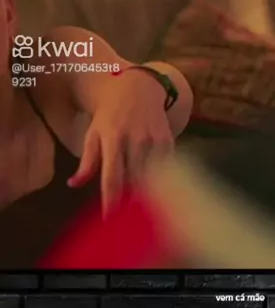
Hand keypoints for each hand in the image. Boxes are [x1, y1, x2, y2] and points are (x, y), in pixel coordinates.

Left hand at [68, 70, 173, 213]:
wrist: (138, 88)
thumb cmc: (111, 114)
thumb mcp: (94, 133)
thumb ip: (87, 161)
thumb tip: (73, 184)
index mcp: (112, 138)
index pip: (112, 177)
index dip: (111, 202)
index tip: (109, 219)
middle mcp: (135, 139)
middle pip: (134, 181)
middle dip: (128, 200)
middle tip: (123, 214)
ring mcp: (154, 139)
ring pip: (151, 177)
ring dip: (143, 192)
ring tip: (137, 203)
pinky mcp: (168, 139)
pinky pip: (165, 168)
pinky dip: (159, 180)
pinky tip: (152, 186)